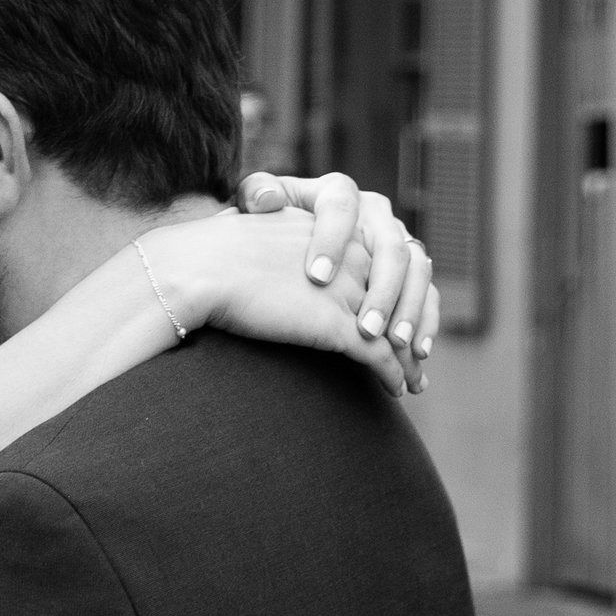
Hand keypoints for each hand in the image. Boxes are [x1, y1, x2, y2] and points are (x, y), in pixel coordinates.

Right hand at [140, 199, 425, 396]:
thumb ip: (290, 239)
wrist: (197, 268)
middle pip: (401, 294)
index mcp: (338, 225)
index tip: (401, 316)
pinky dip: (392, 374)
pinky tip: (396, 390)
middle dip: (413, 326)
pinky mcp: (335, 323)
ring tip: (414, 381)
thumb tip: (293, 252)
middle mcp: (352, 253)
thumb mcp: (265, 230)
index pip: (389, 259)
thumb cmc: (214, 250)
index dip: (401, 291)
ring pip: (396, 328)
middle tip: (418, 355)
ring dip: (409, 358)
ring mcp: (347, 289)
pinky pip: (378, 354)